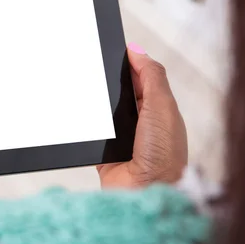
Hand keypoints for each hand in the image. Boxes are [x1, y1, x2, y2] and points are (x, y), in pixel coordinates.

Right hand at [97, 43, 187, 187]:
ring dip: (97, 107)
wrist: (145, 193)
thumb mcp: (162, 107)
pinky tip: (80, 120)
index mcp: (160, 110)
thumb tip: (136, 50)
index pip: (143, 78)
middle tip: (94, 69)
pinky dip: (86, 128)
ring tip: (84, 92)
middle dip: (109, 83)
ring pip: (104, 113)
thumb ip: (151, 76)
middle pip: (121, 94)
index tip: (112, 50)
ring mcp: (123, 139)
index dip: (129, 64)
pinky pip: (92, 134)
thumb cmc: (164, 155)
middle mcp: (142, 124)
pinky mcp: (106, 153)